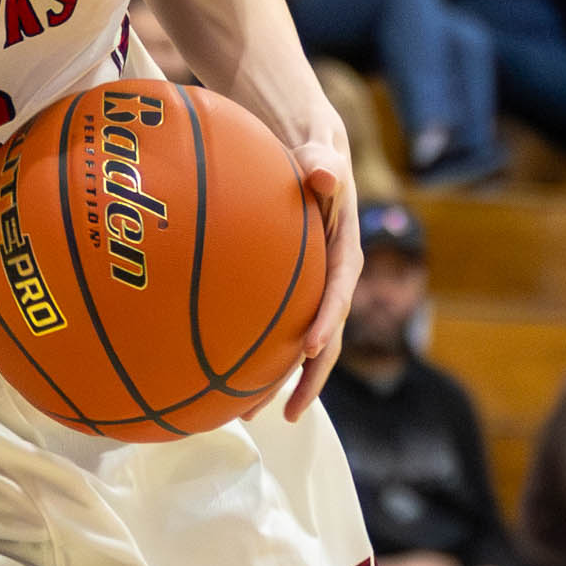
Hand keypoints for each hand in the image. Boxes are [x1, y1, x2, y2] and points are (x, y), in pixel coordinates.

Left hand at [276, 100, 363, 420]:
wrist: (307, 152)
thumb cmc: (310, 151)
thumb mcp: (319, 150)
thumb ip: (322, 161)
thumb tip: (323, 172)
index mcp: (344, 251)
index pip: (340, 290)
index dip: (327, 320)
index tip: (309, 347)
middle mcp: (331, 279)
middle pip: (325, 336)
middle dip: (308, 377)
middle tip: (287, 412)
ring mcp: (310, 290)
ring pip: (297, 343)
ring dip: (278, 380)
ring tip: (249, 415)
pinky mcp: (289, 292)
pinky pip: (273, 328)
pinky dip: (254, 354)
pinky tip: (221, 379)